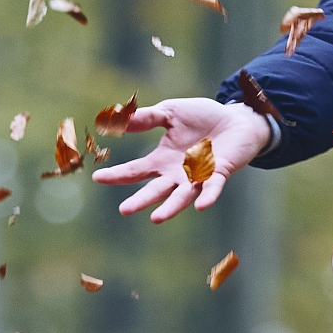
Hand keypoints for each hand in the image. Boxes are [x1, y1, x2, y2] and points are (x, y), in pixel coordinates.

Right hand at [91, 97, 272, 222]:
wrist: (235, 120)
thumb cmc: (202, 118)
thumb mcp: (170, 113)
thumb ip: (147, 118)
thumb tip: (118, 118)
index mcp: (162, 160)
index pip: (136, 170)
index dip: (118, 175)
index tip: (97, 177)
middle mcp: (177, 174)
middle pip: (156, 190)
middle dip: (141, 200)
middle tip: (124, 210)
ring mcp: (198, 177)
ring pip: (182, 196)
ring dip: (170, 208)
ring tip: (156, 219)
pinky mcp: (219, 173)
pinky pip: (212, 188)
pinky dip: (207, 196)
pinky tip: (201, 205)